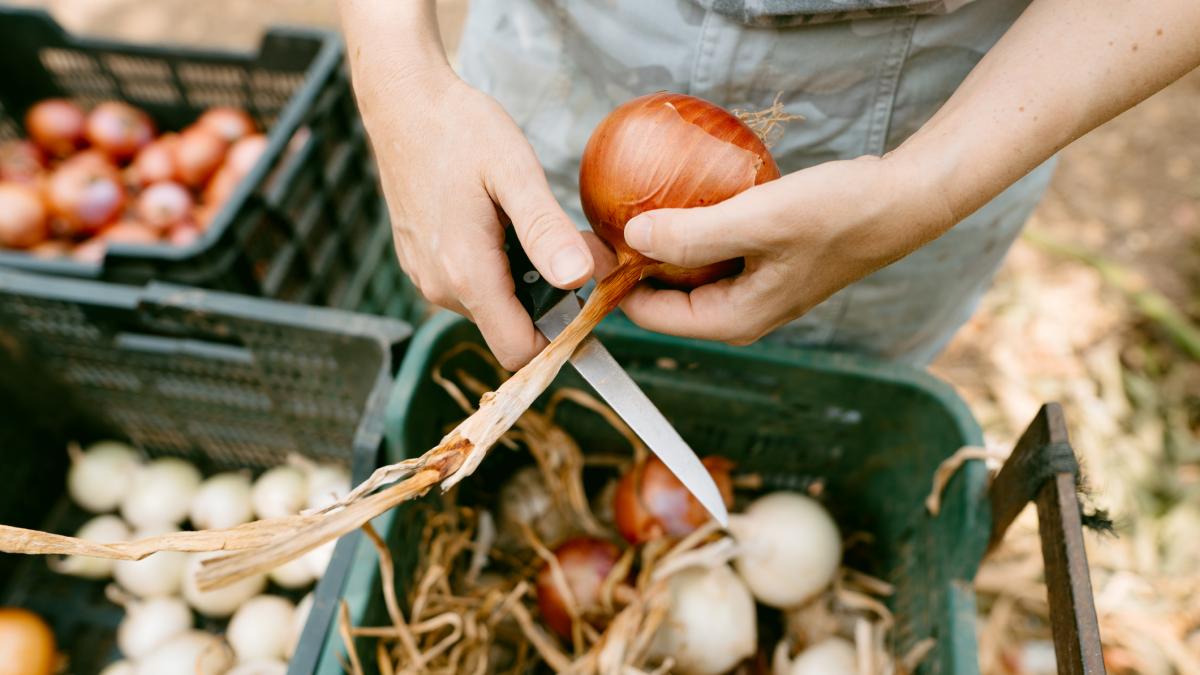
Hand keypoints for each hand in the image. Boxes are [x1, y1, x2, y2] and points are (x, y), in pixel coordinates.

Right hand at [361, 72, 595, 368]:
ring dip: (523, 280)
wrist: (404, 104)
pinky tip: (502, 223)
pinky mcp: (421, 264)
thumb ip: (545, 230)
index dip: (560, 338)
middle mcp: (440, 288)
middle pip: (510, 328)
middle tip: (569, 240)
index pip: (519, 351)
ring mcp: (426, 278)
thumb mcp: (514, 173)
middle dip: (548, 298)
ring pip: (493, 307)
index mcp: (466, 274)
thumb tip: (578, 278)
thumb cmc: (460, 130)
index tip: (587, 298)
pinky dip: (498, 267)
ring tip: (530, 223)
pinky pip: (472, 286)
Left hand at [602, 154, 954, 344]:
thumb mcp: (758, 220)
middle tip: (607, 213)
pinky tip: (682, 193)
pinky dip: (693, 227)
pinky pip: (713, 251)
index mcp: (733, 320)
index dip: (615, 281)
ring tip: (635, 200)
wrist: (902, 201)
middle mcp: (740, 313)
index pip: (649, 315)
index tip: (592, 239)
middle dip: (633, 261)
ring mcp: (755, 289)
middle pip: (665, 296)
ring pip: (688, 272)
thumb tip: (631, 240)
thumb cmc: (838, 213)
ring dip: (662, 242)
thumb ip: (692, 235)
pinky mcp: (766, 262)